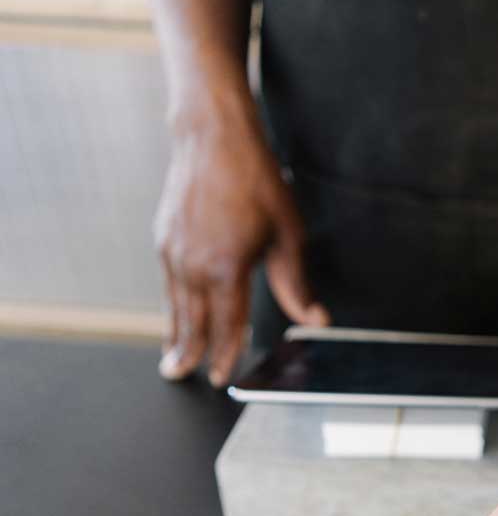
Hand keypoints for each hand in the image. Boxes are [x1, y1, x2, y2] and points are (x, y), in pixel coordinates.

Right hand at [153, 95, 327, 386]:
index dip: (226, 354)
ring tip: (173, 360)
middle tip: (183, 377)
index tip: (222, 377)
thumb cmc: (256, 181)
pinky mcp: (164, 238)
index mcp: (226, 268)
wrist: (213, 138)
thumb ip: (296, 283)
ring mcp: (173, 252)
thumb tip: (315, 318)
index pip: (226, 325)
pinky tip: (174, 316)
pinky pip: (168, 285)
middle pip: (193, 323)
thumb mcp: (288, 234)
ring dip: (175, 335)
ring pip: (175, 306)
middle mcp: (193, 264)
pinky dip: (171, 307)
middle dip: (190, 354)